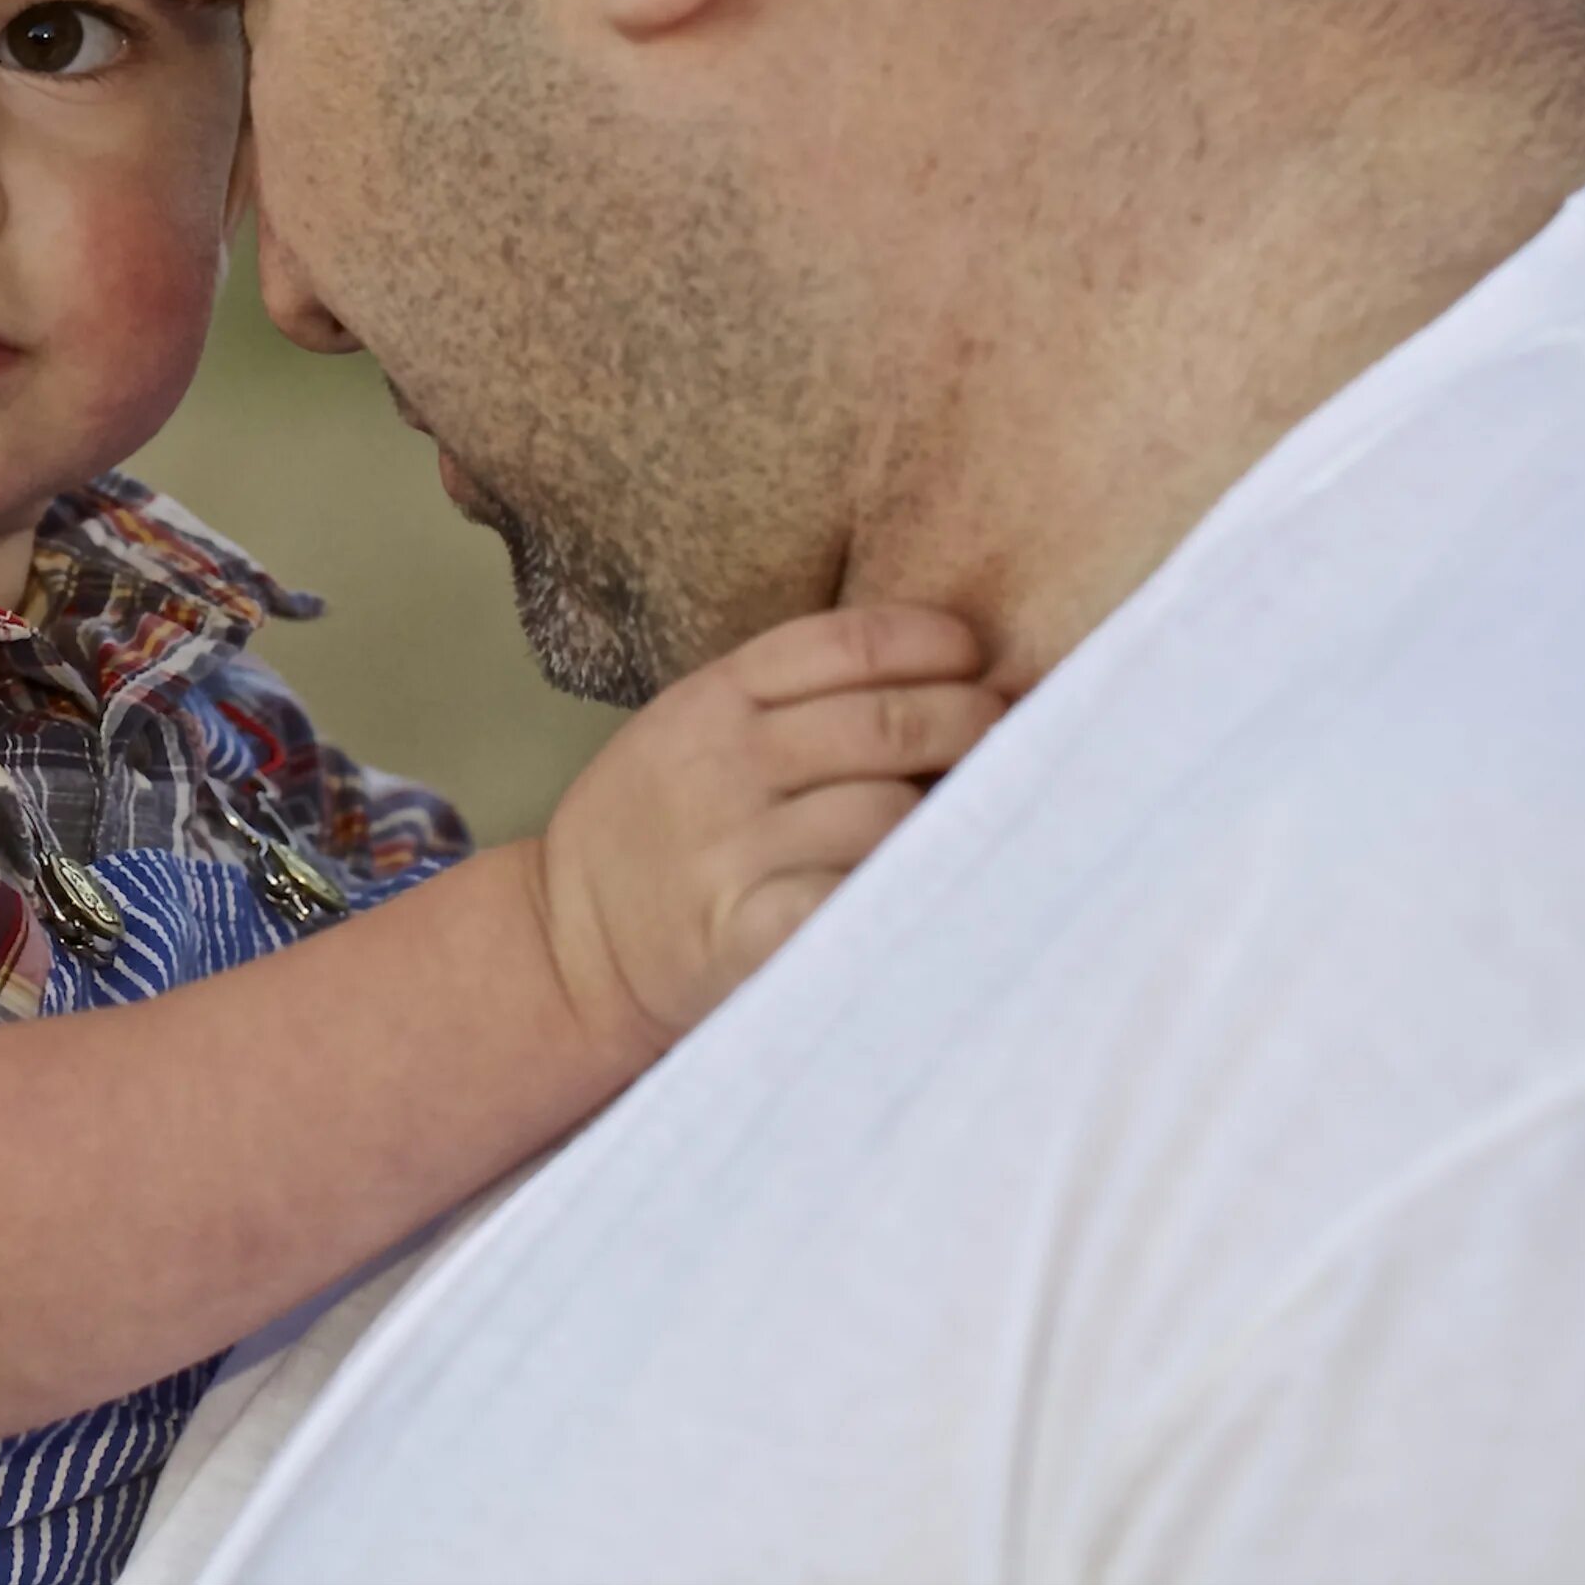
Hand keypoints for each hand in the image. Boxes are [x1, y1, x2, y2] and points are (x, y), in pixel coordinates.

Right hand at [531, 605, 1001, 1065]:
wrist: (571, 941)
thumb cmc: (659, 827)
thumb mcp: (695, 728)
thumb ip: (789, 700)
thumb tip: (949, 676)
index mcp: (713, 697)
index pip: (847, 642)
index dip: (934, 642)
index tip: (979, 659)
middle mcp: (722, 763)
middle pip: (886, 723)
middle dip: (973, 723)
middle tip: (1014, 738)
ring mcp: (730, 849)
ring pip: (886, 814)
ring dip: (953, 816)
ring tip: (986, 817)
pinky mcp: (742, 934)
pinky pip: (849, 900)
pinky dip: (904, 892)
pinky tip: (939, 886)